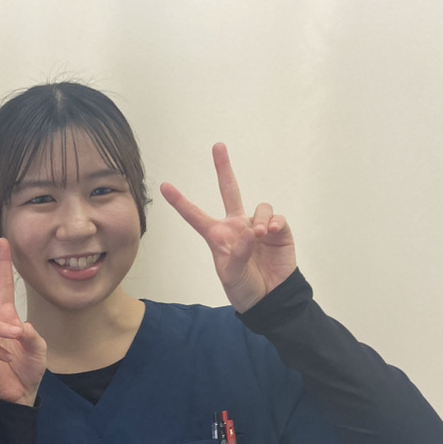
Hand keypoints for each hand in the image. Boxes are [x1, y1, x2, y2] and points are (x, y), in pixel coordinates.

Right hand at [0, 238, 46, 405]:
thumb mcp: (39, 349)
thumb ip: (32, 335)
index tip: (3, 241)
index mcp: (5, 315)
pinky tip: (4, 359)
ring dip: (1, 329)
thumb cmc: (29, 369)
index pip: (4, 285)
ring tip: (15, 338)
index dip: (4, 264)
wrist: (19, 393)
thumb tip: (17, 326)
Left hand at [159, 143, 296, 312]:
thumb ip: (238, 253)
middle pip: (229, 190)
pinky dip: (274, 222)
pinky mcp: (278, 230)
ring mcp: (257, 226)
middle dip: (224, 168)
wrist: (270, 297)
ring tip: (259, 234)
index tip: (164, 187)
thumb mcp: (232, 275)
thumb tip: (251, 230)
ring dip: (259, 218)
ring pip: (259, 206)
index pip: (195, 216)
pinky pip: (276, 217)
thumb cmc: (244, 288)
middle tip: (217, 146)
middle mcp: (236, 225)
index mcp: (217, 236)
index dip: (181, 202)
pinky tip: (270, 232)